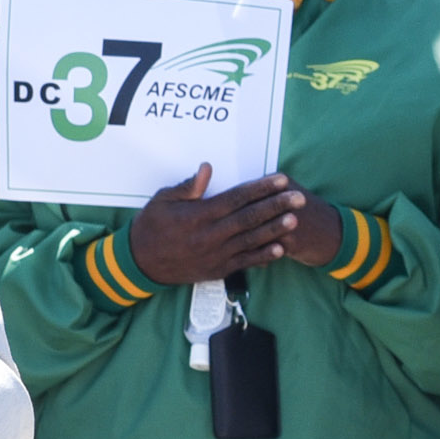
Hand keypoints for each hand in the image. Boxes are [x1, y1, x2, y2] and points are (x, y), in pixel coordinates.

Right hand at [129, 164, 320, 282]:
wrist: (140, 262)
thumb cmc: (151, 227)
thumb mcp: (162, 201)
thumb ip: (187, 187)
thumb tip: (207, 169)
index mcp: (197, 215)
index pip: (236, 198)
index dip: (260, 188)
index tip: (281, 180)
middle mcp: (209, 234)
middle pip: (249, 218)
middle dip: (276, 206)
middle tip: (299, 198)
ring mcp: (215, 254)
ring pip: (251, 239)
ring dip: (275, 229)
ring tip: (295, 219)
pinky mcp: (218, 269)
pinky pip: (245, 261)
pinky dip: (264, 256)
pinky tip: (281, 248)